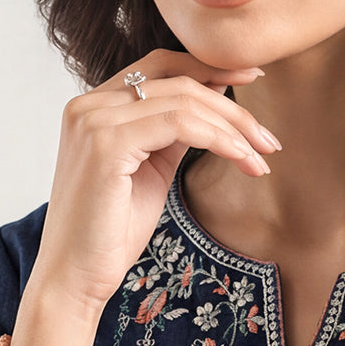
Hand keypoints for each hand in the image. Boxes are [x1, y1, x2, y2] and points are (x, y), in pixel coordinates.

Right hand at [24, 47, 280, 324]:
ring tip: (263, 157)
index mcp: (95, 107)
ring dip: (234, 128)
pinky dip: (218, 139)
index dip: (208, 68)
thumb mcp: (149, 173)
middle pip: (177, 81)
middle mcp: (89, 105)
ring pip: (183, 101)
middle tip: (269, 139)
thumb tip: (211, 109)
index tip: (252, 79)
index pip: (159, 67)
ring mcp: (94, 120)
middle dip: (232, 107)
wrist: (75, 279)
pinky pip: (178, 125)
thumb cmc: (109, 236)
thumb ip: (170, 136)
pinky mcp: (106, 144)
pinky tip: (242, 159)